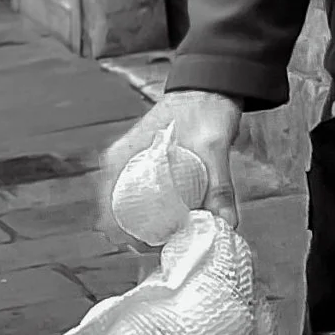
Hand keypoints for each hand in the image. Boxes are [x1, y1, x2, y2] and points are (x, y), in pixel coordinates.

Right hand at [98, 89, 243, 236]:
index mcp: (122, 158)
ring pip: (128, 209)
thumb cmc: (205, 111)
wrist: (210, 88)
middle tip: (170, 246)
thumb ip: (220, 187)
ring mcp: (130, 166)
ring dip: (146, 228)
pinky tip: (175, 223)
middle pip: (116, 215)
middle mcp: (120, 164)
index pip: (108, 210)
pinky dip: (153, 215)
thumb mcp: (213, 148)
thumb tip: (226, 225)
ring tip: (174, 238)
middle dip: (138, 236)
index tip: (154, 246)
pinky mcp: (145, 168)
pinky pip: (140, 199)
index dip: (124, 235)